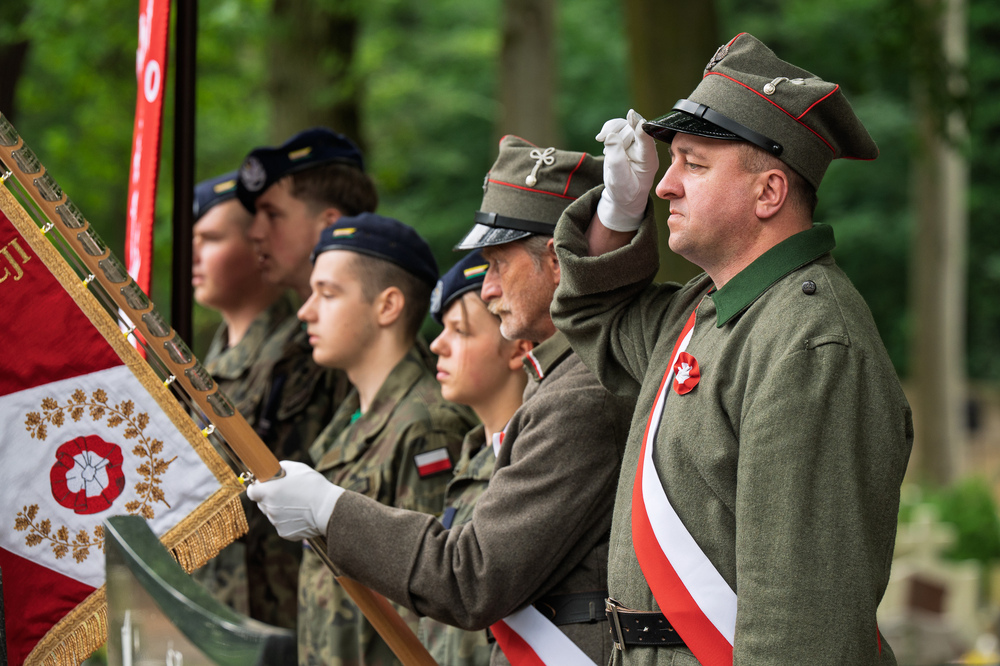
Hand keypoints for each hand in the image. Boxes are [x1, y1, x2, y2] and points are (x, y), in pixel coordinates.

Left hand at [246, 460, 343, 539]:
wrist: (329, 509)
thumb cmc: (314, 486)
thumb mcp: (298, 468)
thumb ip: (281, 467)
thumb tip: (274, 469)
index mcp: (268, 492)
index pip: (251, 491)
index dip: (257, 487)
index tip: (265, 485)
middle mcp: (269, 509)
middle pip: (262, 503)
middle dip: (270, 498)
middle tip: (286, 493)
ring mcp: (276, 522)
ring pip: (273, 514)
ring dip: (280, 509)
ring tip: (298, 504)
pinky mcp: (284, 533)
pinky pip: (282, 525)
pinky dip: (288, 520)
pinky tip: (301, 514)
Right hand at [595, 109, 658, 231]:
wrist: (622, 194)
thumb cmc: (625, 191)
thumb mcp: (619, 181)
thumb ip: (616, 160)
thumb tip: (611, 135)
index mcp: (648, 161)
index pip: (646, 142)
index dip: (641, 129)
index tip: (637, 120)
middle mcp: (644, 149)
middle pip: (632, 130)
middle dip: (617, 134)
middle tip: (605, 144)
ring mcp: (635, 142)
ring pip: (624, 125)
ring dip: (611, 130)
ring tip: (601, 140)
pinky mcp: (626, 139)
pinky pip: (617, 126)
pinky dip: (608, 129)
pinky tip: (602, 139)